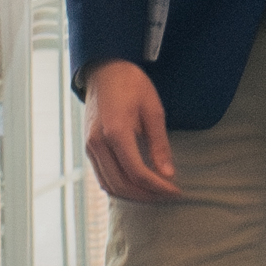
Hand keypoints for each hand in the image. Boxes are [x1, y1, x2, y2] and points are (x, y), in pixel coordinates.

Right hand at [82, 59, 179, 201]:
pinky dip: (119, 186)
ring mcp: (90, 147)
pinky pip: (102, 176)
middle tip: (168, 195)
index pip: (138, 173)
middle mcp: (98, 143)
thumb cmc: (131, 85)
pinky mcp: (89, 148)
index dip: (158, 186)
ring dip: (132, 195)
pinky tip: (136, 185)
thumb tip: (168, 174)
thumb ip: (159, 144)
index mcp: (116, 132)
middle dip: (147, 195)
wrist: (104, 70)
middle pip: (122, 184)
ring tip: (154, 193)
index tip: (176, 191)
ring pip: (109, 185)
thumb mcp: (153, 110)